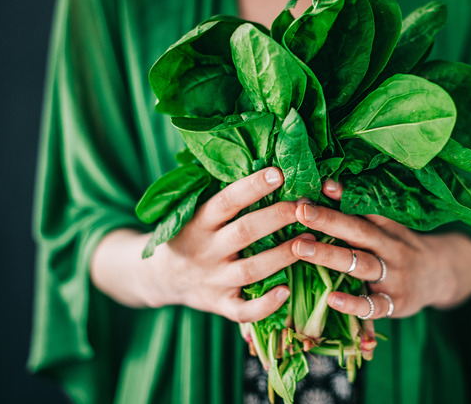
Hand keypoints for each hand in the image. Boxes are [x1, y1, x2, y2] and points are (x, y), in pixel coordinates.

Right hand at [92, 167, 303, 322]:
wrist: (159, 277)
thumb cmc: (190, 235)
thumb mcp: (196, 212)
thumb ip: (226, 198)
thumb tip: (266, 159)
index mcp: (198, 222)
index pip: (226, 201)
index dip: (252, 186)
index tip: (279, 172)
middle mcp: (205, 250)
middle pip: (244, 232)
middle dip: (278, 217)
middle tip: (306, 205)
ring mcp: (213, 280)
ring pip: (251, 270)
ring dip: (283, 255)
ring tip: (311, 241)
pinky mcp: (219, 305)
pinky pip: (243, 311)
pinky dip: (265, 304)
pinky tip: (287, 291)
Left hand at [290, 179, 470, 319]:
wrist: (440, 276)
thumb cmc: (400, 248)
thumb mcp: (386, 227)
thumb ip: (359, 211)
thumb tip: (326, 184)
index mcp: (387, 227)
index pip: (364, 209)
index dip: (342, 197)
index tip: (318, 186)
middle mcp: (391, 248)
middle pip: (359, 232)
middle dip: (329, 220)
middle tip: (300, 211)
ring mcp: (394, 276)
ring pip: (361, 265)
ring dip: (330, 255)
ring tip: (300, 248)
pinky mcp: (395, 304)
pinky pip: (373, 305)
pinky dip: (353, 303)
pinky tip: (331, 299)